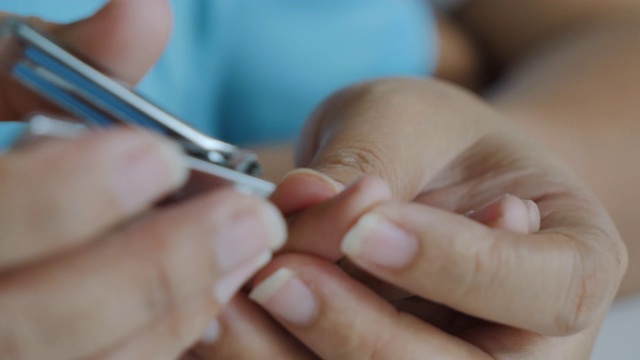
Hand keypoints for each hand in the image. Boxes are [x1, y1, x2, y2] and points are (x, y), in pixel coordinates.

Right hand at [0, 3, 285, 358]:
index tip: (158, 156)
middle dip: (153, 271)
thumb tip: (145, 12)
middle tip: (250, 220)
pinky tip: (210, 289)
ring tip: (246, 248)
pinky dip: (160, 338)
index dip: (69, 198)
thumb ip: (53, 58)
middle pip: (34, 325)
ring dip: (172, 310)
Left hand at [192, 78, 625, 357]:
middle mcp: (526, 341)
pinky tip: (224, 316)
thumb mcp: (415, 119)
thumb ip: (374, 157)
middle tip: (275, 277)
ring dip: (299, 354)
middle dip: (360, 331)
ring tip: (228, 303)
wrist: (425, 174)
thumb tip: (308, 202)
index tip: (364, 224)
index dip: (451, 263)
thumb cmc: (437, 139)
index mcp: (572, 265)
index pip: (542, 287)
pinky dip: (272, 355)